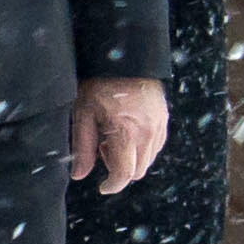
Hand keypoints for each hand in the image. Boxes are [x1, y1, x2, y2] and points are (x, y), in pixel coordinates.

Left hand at [69, 76, 168, 194]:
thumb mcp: (83, 113)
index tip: (103, 186)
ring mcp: (159, 126)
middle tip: (102, 147)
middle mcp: (148, 132)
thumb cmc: (99, 83)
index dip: (113, 185)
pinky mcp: (164, 119)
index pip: (125, 173)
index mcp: (127, 132)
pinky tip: (126, 130)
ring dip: (131, 158)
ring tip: (113, 135)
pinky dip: (141, 147)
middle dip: (120, 168)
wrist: (125, 58)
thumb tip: (79, 174)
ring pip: (148, 160)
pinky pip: (156, 145)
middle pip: (138, 171)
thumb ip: (83, 147)